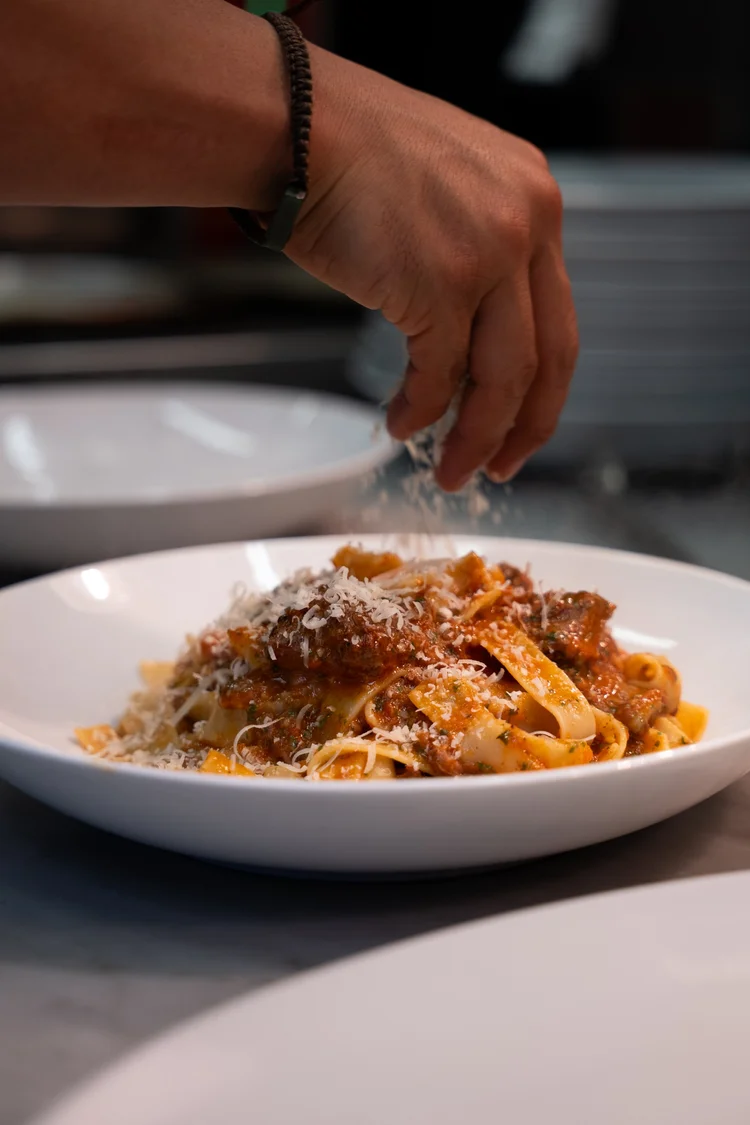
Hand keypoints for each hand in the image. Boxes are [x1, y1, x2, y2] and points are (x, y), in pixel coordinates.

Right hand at [289, 47, 577, 490]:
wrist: (299, 128)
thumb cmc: (351, 152)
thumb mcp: (450, 187)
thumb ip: (480, 247)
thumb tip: (472, 335)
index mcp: (535, 200)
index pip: (557, 317)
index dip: (541, 387)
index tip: (521, 425)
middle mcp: (527, 224)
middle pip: (548, 357)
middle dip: (523, 428)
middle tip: (499, 466)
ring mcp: (488, 254)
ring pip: (503, 377)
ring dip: (476, 436)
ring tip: (452, 471)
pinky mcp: (439, 284)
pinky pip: (440, 374)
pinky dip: (421, 410)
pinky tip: (402, 424)